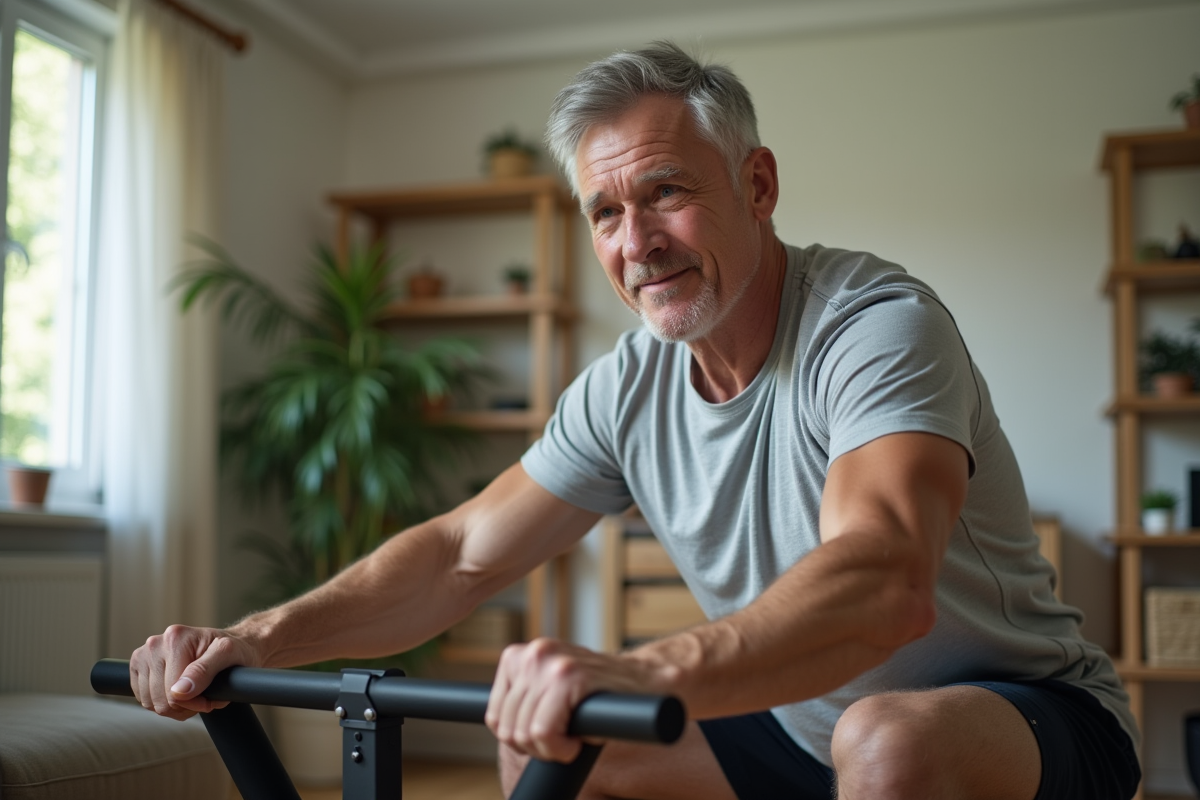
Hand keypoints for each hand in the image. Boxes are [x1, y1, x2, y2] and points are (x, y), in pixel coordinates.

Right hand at [130, 625, 260, 719]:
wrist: (231, 645)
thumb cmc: (234, 650)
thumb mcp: (228, 656)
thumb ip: (204, 671)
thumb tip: (178, 691)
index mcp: (175, 638)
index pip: (173, 693)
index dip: (194, 703)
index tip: (210, 698)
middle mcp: (156, 643)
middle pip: (158, 700)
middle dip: (183, 706)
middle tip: (202, 696)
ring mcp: (145, 654)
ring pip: (149, 702)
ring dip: (172, 706)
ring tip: (192, 694)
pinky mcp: (139, 665)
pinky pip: (142, 697)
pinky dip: (160, 701)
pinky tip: (178, 691)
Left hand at [486, 638, 655, 762]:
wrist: (646, 683)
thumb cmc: (597, 695)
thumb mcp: (550, 690)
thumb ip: (525, 698)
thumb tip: (499, 727)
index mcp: (522, 655)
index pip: (494, 715)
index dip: (519, 738)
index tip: (544, 737)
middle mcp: (534, 653)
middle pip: (508, 727)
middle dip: (535, 747)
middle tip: (564, 740)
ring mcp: (551, 663)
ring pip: (525, 732)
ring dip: (550, 749)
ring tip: (573, 737)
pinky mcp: (570, 677)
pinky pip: (543, 732)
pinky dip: (561, 749)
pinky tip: (579, 740)